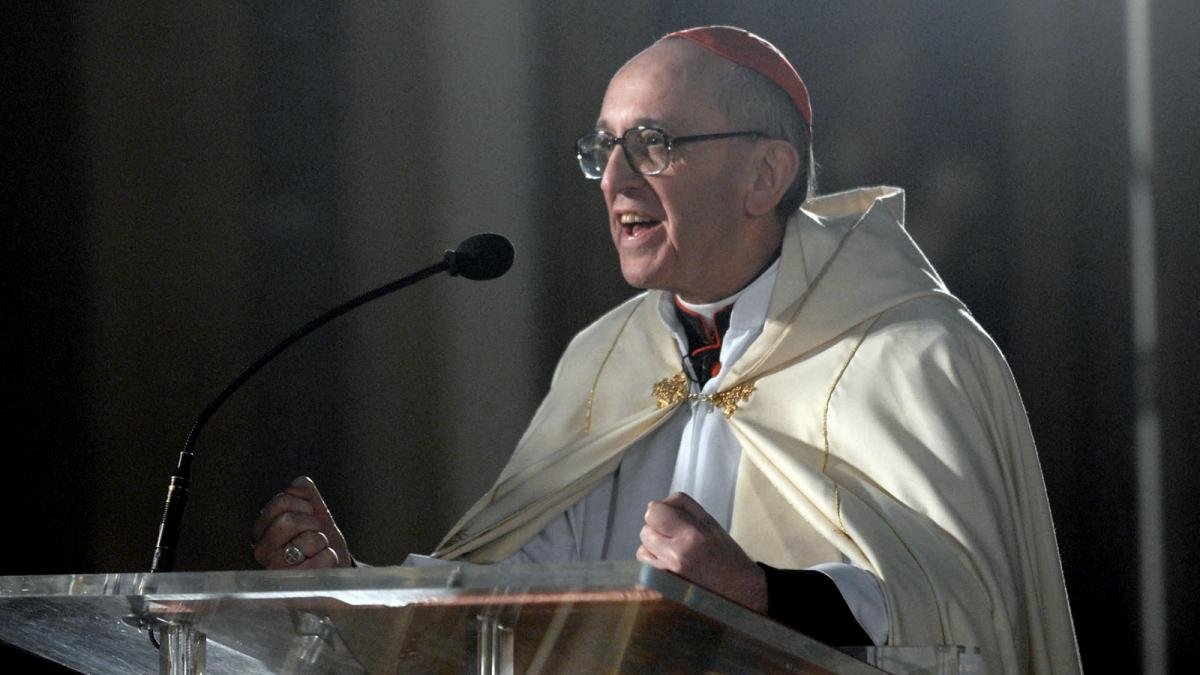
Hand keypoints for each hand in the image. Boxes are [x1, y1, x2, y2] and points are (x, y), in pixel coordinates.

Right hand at [251, 476, 350, 569]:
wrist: (333, 567)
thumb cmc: (319, 540)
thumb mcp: (313, 513)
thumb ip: (305, 494)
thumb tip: (299, 483)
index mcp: (263, 529)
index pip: (282, 500)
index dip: (304, 505)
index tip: (308, 516)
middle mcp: (263, 550)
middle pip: (289, 520)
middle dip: (312, 523)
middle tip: (314, 533)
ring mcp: (277, 569)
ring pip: (308, 540)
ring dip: (322, 541)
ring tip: (317, 550)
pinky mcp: (296, 584)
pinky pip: (324, 557)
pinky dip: (331, 556)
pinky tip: (322, 563)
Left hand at [636, 492, 766, 612]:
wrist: (740, 592)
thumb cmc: (727, 556)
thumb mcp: (711, 524)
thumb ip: (684, 508)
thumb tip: (655, 506)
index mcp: (693, 534)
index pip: (656, 510)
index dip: (661, 510)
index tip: (671, 516)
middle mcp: (678, 553)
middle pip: (646, 528)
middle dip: (657, 528)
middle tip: (674, 535)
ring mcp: (668, 572)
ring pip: (642, 547)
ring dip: (653, 546)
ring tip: (673, 551)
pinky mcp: (663, 586)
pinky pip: (645, 566)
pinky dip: (653, 562)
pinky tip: (670, 564)